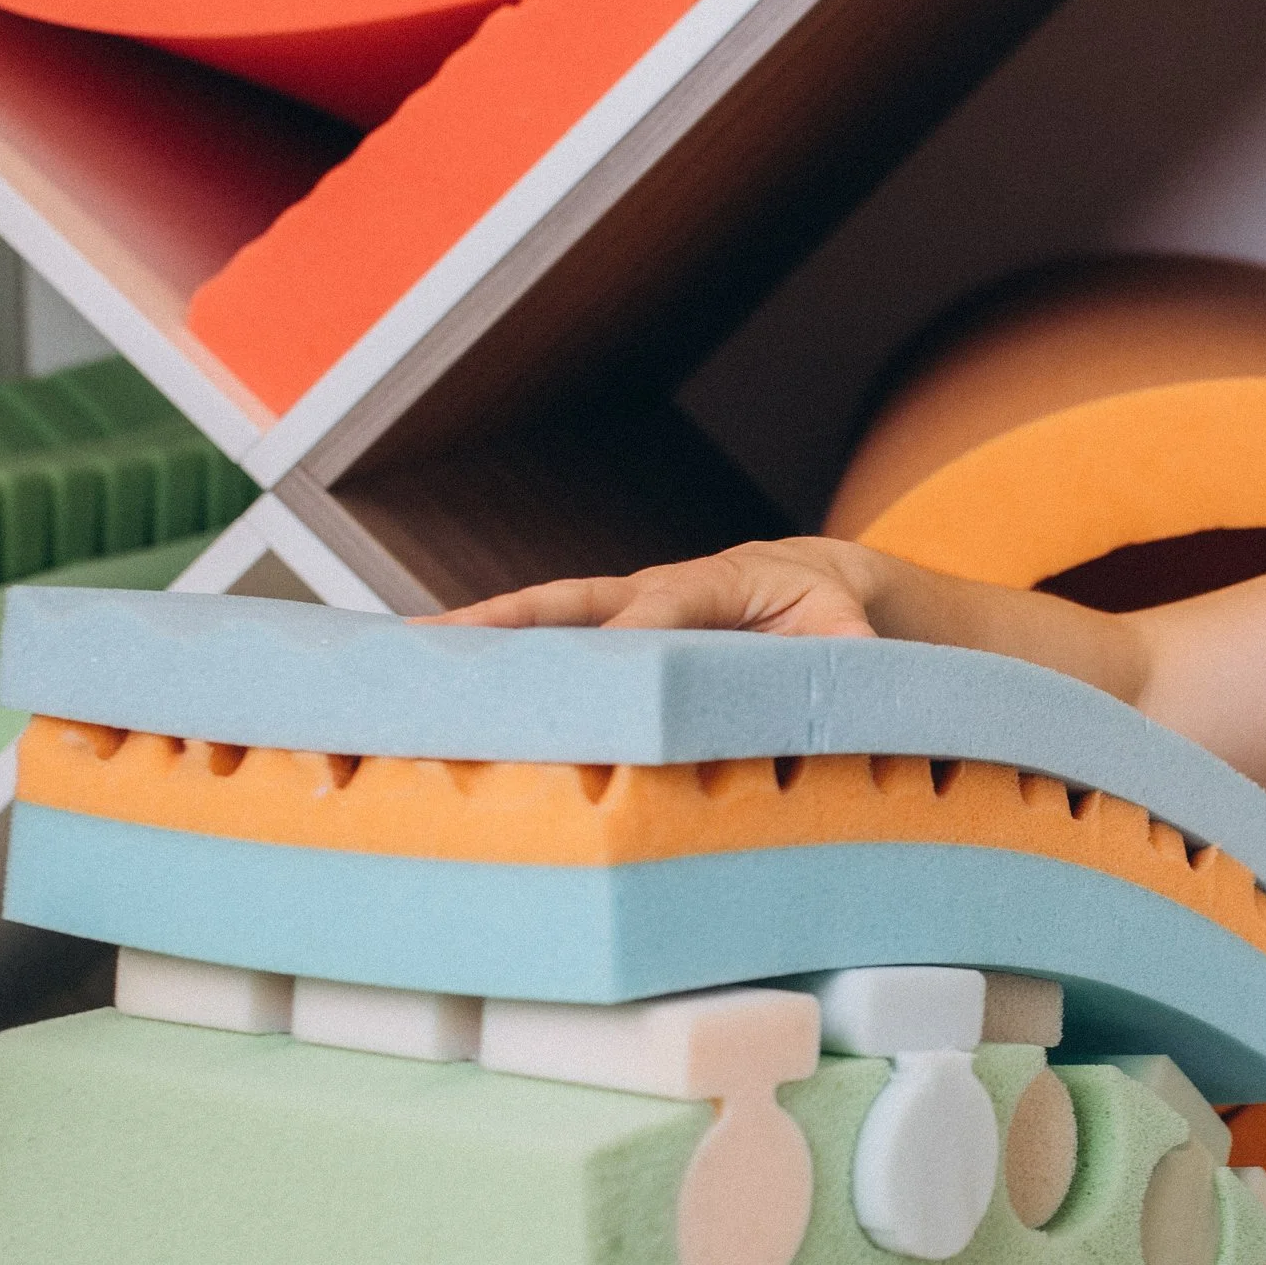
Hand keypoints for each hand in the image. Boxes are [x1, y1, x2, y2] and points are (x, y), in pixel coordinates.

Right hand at [443, 537, 883, 636]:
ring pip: (548, 620)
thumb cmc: (829, 612)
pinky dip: (501, 657)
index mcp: (715, 585)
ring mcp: (627, 610)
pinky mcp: (614, 634)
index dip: (630, 630)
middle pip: (574, 602)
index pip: (663, 606)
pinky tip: (447, 681)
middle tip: (442, 641)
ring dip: (483, 638)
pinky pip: (553, 644)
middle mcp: (657, 591)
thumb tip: (853, 670)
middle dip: (510, 620)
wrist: (815, 583)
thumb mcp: (849, 630)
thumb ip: (848, 651)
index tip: (595, 659)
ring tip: (412, 657)